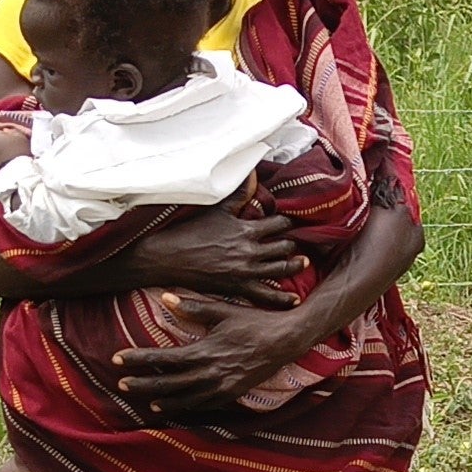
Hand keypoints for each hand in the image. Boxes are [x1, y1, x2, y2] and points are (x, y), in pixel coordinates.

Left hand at [109, 297, 317, 418]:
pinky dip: (186, 406)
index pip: (163, 358)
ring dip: (163, 399)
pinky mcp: (233, 393)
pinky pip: (204, 403)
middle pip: (168, 383)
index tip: (117, 358)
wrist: (287, 340)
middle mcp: (211, 373)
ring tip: (145, 401)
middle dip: (143, 383)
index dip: (138, 359)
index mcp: (205, 351)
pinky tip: (174, 406)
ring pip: (185, 398)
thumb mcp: (224, 310)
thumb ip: (193, 308)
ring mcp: (223, 386)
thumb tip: (165, 298)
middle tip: (121, 384)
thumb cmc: (254, 321)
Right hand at [115, 202, 298, 303]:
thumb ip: (239, 192)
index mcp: (247, 230)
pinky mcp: (238, 288)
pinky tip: (294, 299)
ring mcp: (246, 271)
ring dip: (294, 266)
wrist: (168, 258)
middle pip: (285, 247)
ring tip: (304, 263)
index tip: (290, 222)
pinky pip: (267, 296)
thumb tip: (253, 172)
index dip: (287, 222)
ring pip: (281, 269)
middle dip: (292, 244)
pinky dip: (282, 298)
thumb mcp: (217, 209)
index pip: (280, 223)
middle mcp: (250, 251)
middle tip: (297, 243)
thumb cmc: (191, 231)